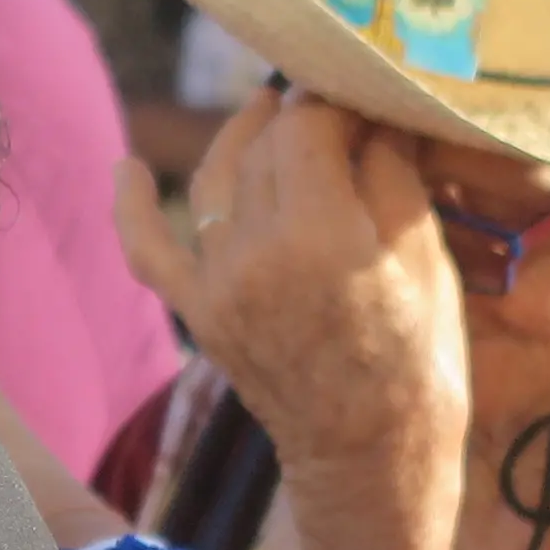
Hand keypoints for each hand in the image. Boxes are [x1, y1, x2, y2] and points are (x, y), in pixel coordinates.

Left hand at [117, 90, 469, 516]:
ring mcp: (215, 282)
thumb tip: (372, 112)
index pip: (308, 128)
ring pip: (216, 180)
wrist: (370, 453)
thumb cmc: (418, 357)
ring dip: (240, 140)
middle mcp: (254, 251)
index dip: (334, 102)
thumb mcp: (424, 256)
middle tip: (332, 107)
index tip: (360, 96)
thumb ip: (390, 174)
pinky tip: (125, 165)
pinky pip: (146, 248)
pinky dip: (131, 205)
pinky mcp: (196, 309)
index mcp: (320, 235)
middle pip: (262, 148)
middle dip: (298, 119)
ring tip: (266, 111)